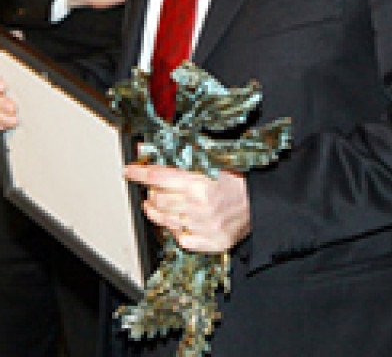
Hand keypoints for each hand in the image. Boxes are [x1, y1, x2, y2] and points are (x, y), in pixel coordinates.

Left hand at [124, 162, 250, 252]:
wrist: (262, 201)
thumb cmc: (238, 178)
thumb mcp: (211, 158)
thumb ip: (182, 155)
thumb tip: (150, 148)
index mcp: (200, 183)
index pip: (158, 177)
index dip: (140, 173)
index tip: (129, 171)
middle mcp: (200, 207)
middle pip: (158, 200)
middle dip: (151, 192)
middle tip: (152, 187)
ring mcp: (206, 227)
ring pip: (165, 221)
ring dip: (157, 210)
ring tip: (156, 203)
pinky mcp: (213, 242)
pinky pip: (182, 240)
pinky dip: (175, 231)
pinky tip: (177, 221)